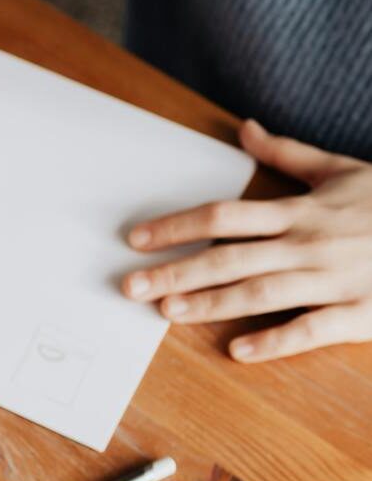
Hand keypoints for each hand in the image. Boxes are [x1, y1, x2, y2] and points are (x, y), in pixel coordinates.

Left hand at [124, 119, 371, 360]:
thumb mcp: (343, 169)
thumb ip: (288, 153)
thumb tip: (243, 129)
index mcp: (302, 210)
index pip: (225, 216)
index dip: (178, 226)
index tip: (137, 238)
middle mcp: (310, 244)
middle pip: (230, 256)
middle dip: (177, 271)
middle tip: (130, 286)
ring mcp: (334, 278)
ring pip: (262, 292)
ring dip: (213, 303)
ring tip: (168, 312)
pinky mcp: (360, 312)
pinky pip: (313, 328)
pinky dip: (277, 340)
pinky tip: (240, 351)